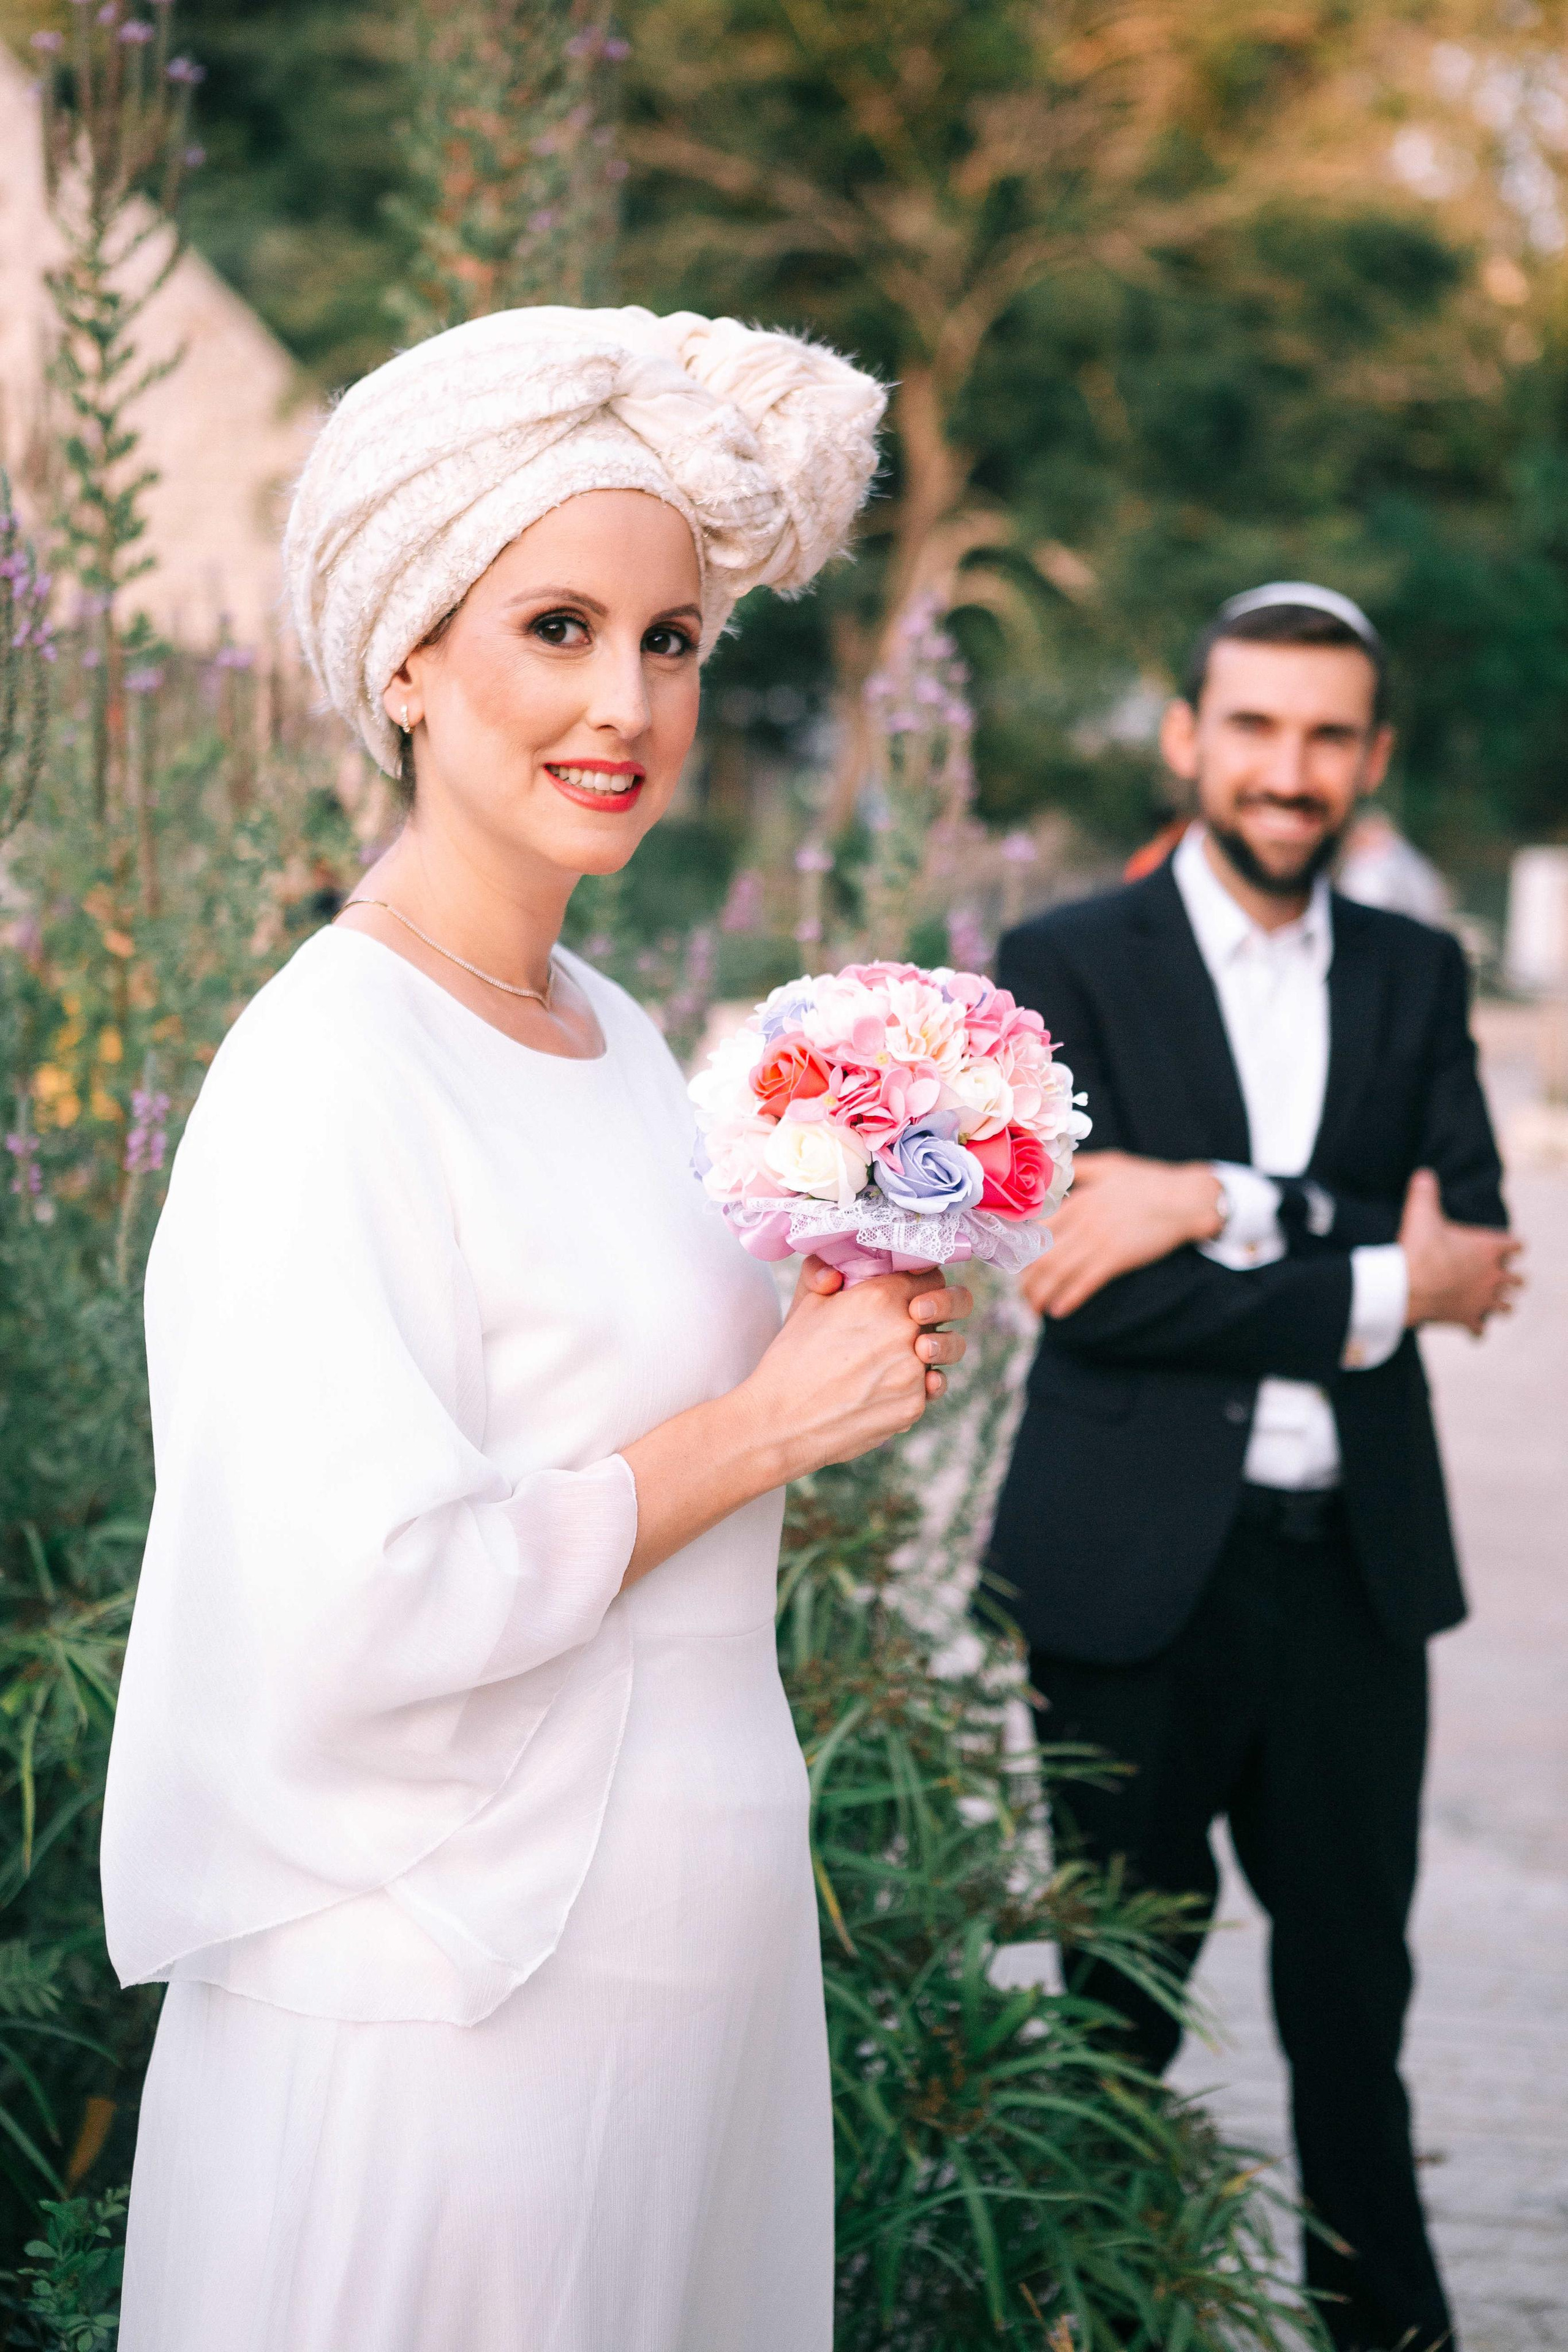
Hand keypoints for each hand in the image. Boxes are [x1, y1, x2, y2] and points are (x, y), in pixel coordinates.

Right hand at [742, 1257, 973, 1478]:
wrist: (781, 1422)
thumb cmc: (790, 1360)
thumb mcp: (805, 1303)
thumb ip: (827, 1273)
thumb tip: (841, 1271)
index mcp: (881, 1296)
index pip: (930, 1273)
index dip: (923, 1279)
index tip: (915, 1288)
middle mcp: (905, 1330)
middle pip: (953, 1304)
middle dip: (945, 1304)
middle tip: (924, 1314)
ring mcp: (914, 1371)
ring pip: (947, 1348)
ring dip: (937, 1346)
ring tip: (917, 1351)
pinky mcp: (914, 1405)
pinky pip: (931, 1386)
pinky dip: (918, 1384)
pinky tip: (895, 1385)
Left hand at [1020, 1151, 1224, 1319]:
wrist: (1185, 1198)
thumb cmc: (1149, 1180)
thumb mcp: (1110, 1165)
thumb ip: (1080, 1168)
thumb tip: (1055, 1166)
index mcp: (1078, 1200)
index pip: (1038, 1229)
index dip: (1023, 1251)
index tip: (1016, 1266)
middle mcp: (1083, 1221)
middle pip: (1042, 1255)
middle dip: (1027, 1280)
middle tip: (1021, 1295)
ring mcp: (1099, 1240)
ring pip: (1058, 1271)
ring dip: (1041, 1293)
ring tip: (1034, 1309)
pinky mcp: (1117, 1258)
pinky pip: (1085, 1282)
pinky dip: (1068, 1297)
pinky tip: (1058, 1311)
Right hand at [1399, 1168, 1522, 1335]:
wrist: (1405, 1286)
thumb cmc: (1418, 1248)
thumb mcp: (1421, 1213)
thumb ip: (1425, 1191)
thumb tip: (1423, 1173)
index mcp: (1490, 1249)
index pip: (1517, 1246)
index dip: (1510, 1246)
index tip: (1501, 1246)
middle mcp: (1494, 1277)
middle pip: (1519, 1281)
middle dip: (1510, 1279)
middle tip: (1494, 1275)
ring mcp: (1483, 1301)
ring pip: (1506, 1307)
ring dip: (1499, 1304)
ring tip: (1488, 1301)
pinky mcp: (1468, 1319)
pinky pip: (1480, 1331)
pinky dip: (1476, 1329)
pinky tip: (1468, 1326)